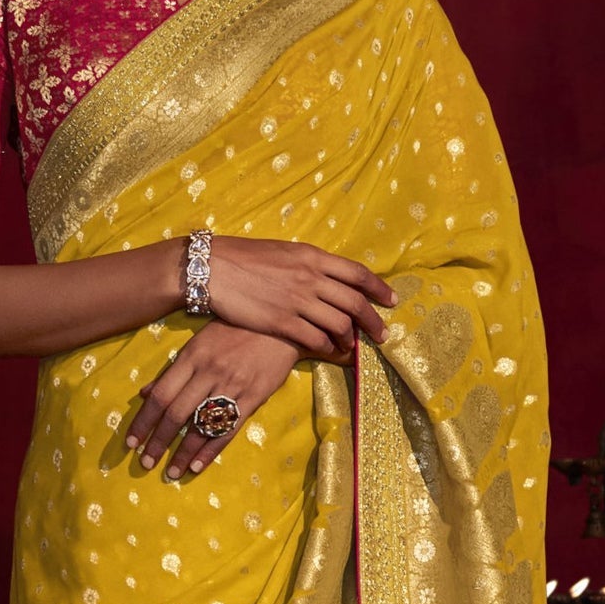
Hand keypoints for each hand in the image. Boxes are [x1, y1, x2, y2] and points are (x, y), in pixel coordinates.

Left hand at [126, 320, 313, 479]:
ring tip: (171, 473)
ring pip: (201, 426)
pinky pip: (228, 430)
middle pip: (176, 414)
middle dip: (158, 443)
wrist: (281, 324)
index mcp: (191, 356)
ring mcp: (232, 385)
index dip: (143, 422)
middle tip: (145, 464)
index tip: (131, 443)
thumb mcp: (200, 342)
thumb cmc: (235, 329)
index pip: (160, 395)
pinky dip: (210, 451)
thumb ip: (174, 369)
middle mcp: (208, 372)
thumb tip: (144, 394)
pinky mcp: (253, 397)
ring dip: (183, 453)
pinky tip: (197, 466)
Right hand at [204, 236, 396, 357]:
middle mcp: (311, 278)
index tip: (391, 300)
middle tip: (382, 335)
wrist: (214, 268)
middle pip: (355, 302)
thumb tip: (327, 276)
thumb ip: (308, 264)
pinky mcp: (283, 322)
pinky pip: (316, 339)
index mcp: (313, 257)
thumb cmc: (245, 258)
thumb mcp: (284, 252)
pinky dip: (329, 348)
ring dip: (351, 339)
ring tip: (353, 347)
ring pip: (339, 324)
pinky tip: (330, 351)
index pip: (357, 273)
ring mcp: (298, 301)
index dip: (378, 288)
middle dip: (373, 321)